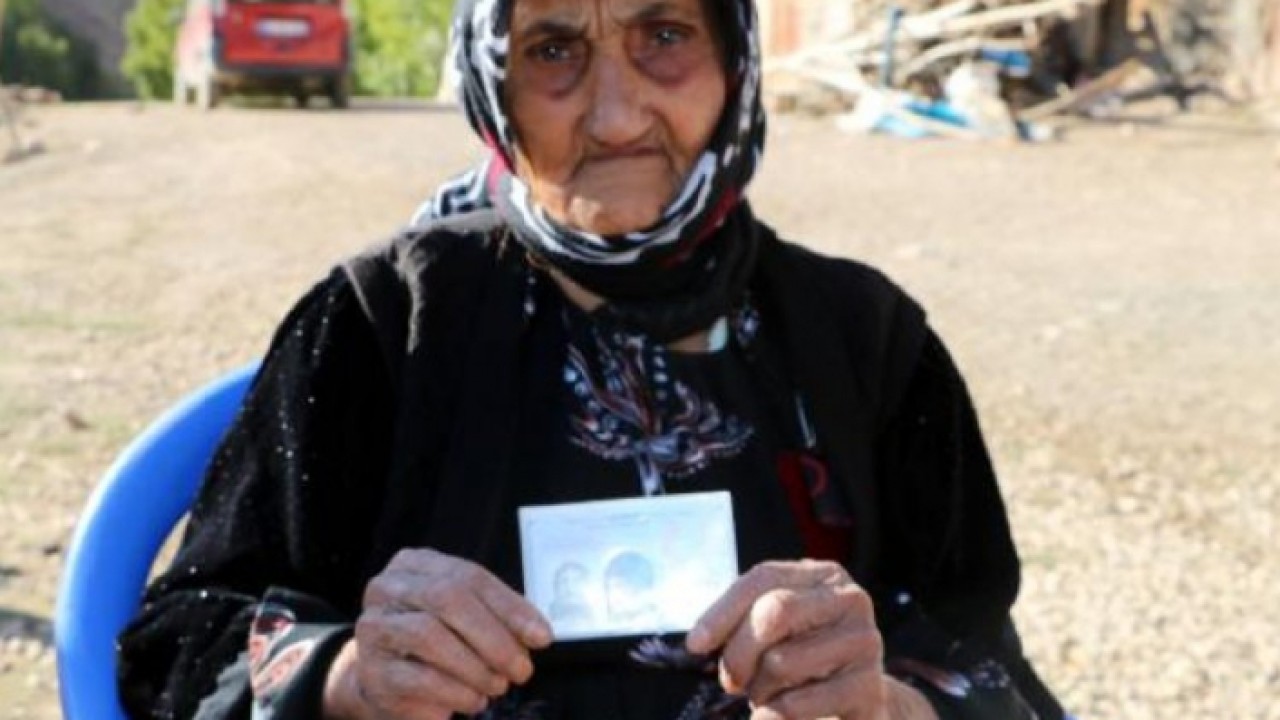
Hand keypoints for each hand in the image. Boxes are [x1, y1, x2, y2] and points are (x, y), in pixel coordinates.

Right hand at [324, 548, 552, 719]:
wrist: (391, 681)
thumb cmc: (440, 642)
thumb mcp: (473, 618)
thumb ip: (504, 618)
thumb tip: (538, 634)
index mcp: (416, 564)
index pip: (469, 576)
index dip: (510, 607)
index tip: (542, 638)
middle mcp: (387, 588)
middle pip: (446, 599)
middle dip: (493, 637)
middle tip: (522, 669)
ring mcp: (374, 628)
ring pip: (429, 636)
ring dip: (475, 666)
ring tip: (497, 686)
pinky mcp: (372, 670)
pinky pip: (419, 678)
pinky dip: (456, 691)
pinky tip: (473, 700)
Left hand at [686, 560, 886, 719]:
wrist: (859, 706)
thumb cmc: (805, 663)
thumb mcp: (774, 633)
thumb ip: (741, 623)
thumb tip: (698, 641)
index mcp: (824, 576)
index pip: (764, 578)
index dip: (722, 610)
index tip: (694, 645)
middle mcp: (851, 600)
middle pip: (773, 612)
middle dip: (739, 652)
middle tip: (732, 682)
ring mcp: (866, 642)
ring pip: (782, 661)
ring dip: (760, 689)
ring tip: (770, 695)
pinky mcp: (870, 689)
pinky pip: (796, 705)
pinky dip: (771, 716)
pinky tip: (774, 716)